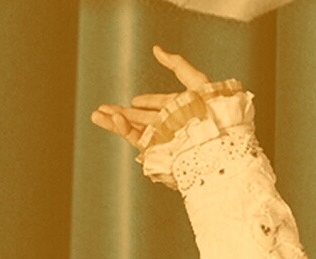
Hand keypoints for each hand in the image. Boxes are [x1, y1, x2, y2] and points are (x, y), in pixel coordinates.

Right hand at [90, 45, 210, 148]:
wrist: (219, 143)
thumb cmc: (214, 113)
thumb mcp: (197, 82)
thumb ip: (177, 65)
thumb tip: (156, 49)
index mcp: (185, 110)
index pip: (163, 105)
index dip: (148, 102)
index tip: (135, 100)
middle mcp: (174, 126)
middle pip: (144, 119)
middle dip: (122, 113)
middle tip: (102, 109)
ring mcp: (166, 140)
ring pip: (136, 130)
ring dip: (115, 122)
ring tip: (96, 115)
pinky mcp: (160, 152)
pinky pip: (139, 140)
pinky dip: (125, 129)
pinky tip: (114, 119)